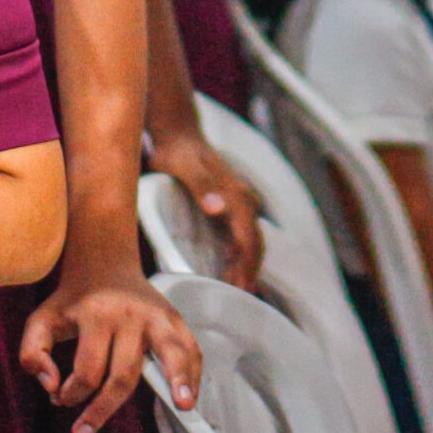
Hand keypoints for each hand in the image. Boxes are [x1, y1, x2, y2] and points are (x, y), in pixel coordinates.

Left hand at [20, 254, 203, 432]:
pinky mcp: (173, 317)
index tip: (62, 399)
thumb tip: (51, 385)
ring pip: (169, 353)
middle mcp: (129, 315)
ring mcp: (155, 315)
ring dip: (177, 379)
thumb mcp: (41, 320)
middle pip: (124, 374)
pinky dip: (193, 371)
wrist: (104, 263)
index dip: (71, 394)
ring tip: (182, 405)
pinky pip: (189, 346)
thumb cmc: (73, 300)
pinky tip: (190, 393)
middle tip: (84, 431)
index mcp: (97, 315)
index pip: (88, 371)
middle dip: (102, 409)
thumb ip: (33, 353)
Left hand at [148, 129, 263, 289]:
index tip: (239, 290)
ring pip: (250, 241)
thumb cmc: (178, 151)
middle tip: (237, 300)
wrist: (178, 133)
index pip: (250, 240)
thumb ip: (201, 184)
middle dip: (249, 273)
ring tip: (234, 291)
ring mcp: (238, 202)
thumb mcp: (185, 166)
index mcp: (236, 196)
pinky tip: (228, 270)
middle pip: (254, 244)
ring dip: (245, 266)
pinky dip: (238, 256)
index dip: (247, 267)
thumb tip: (218, 207)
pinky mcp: (229, 205)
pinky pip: (240, 236)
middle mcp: (243, 200)